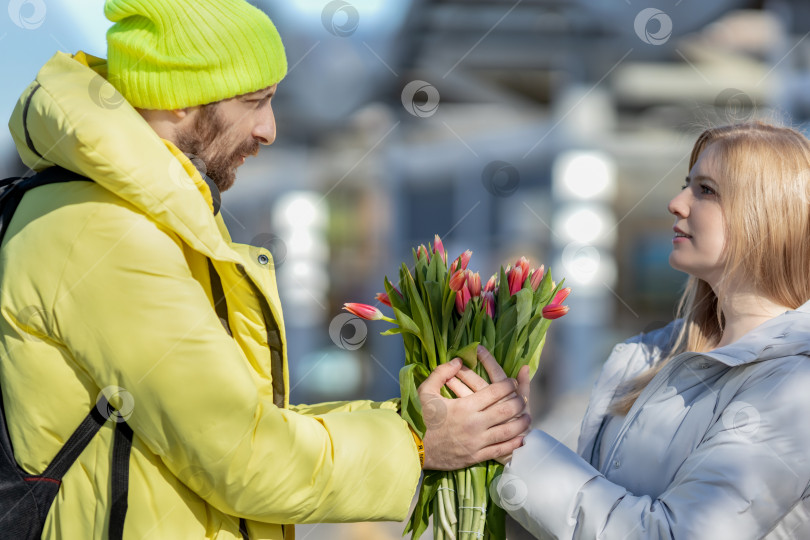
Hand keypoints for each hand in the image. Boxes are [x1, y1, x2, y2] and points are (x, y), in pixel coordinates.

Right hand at [418, 348, 530, 470]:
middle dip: (519, 402)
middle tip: (523, 398)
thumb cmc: (420, 419)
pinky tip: (520, 439)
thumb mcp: (425, 391)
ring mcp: (477, 442)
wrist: (413, 449)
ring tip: (527, 417)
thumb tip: (459, 360)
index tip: (512, 381)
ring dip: (521, 423)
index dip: (508, 385)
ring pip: (508, 431)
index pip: (495, 392)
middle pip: (506, 410)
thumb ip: (441, 372)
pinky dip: (513, 444)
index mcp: (465, 406)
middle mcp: (475, 424)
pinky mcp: (476, 456)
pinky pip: (501, 450)